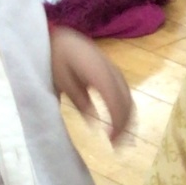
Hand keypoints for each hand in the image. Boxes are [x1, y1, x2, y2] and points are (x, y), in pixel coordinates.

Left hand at [50, 27, 133, 142]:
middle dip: (125, 125)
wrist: (60, 38)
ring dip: (128, 119)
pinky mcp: (113, 73)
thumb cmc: (56, 58)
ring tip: (121, 138)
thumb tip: (93, 123)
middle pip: (126, 101)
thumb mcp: (62, 81)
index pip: (116, 102)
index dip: (117, 123)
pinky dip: (125, 109)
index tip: (111, 141)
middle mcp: (112, 72)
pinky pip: (125, 93)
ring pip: (129, 98)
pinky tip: (118, 122)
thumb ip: (79, 101)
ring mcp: (114, 71)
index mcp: (99, 74)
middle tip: (117, 146)